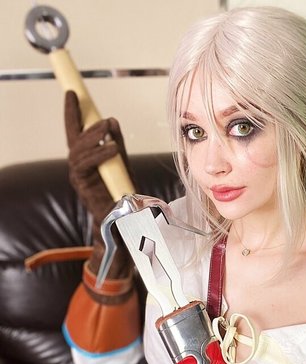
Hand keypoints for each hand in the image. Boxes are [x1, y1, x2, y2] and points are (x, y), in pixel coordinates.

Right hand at [65, 90, 133, 279]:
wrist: (124, 220)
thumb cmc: (122, 192)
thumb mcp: (122, 162)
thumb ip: (116, 143)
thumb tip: (112, 121)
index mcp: (85, 158)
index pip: (75, 130)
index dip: (73, 112)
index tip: (72, 93)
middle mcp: (78, 166)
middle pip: (75, 139)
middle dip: (84, 123)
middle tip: (103, 116)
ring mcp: (78, 176)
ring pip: (79, 151)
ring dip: (94, 138)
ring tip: (108, 129)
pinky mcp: (83, 186)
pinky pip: (87, 166)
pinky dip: (100, 155)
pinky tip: (112, 149)